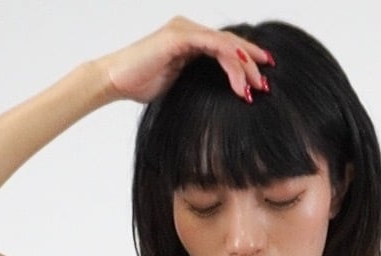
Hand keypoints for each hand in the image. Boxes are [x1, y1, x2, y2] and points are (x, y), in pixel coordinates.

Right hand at [95, 16, 273, 106]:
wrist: (114, 81)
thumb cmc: (140, 85)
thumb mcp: (178, 85)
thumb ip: (197, 82)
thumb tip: (218, 99)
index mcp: (190, 41)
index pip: (225, 47)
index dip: (246, 62)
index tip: (262, 80)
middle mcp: (189, 31)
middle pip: (230, 43)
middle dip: (252, 63)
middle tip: (266, 84)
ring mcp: (184, 31)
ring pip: (225, 44)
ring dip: (244, 65)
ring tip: (256, 86)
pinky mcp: (179, 37)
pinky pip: (213, 45)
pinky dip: (230, 60)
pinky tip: (241, 77)